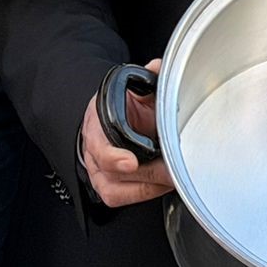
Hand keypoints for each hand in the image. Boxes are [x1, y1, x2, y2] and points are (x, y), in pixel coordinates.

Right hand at [78, 59, 174, 206]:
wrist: (104, 119)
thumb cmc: (119, 106)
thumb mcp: (130, 88)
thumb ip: (146, 78)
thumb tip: (159, 68)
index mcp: (97, 123)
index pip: (99, 146)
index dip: (113, 156)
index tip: (130, 162)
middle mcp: (93, 151)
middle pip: (114, 173)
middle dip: (148, 173)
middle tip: (174, 169)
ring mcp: (97, 171)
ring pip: (115, 191)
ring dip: (147, 187)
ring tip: (172, 177)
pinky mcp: (106, 186)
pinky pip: (120, 198)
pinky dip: (143, 195)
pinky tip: (162, 185)